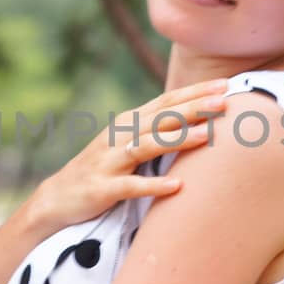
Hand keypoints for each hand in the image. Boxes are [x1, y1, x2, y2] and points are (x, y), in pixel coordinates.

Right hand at [30, 76, 229, 229]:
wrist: (57, 198)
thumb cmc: (101, 170)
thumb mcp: (127, 145)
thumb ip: (154, 130)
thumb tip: (195, 119)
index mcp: (129, 123)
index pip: (166, 102)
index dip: (195, 93)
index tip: (226, 85)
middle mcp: (119, 136)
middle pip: (160, 118)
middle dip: (193, 108)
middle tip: (224, 101)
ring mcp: (110, 162)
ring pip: (147, 146)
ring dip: (178, 140)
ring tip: (208, 136)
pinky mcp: (102, 189)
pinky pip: (130, 186)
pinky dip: (153, 185)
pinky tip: (177, 186)